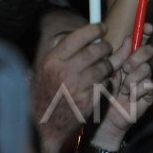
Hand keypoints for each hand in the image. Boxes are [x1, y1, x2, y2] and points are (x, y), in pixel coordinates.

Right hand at [32, 24, 113, 152]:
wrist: (43, 124)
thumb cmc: (46, 93)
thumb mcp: (45, 69)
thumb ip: (61, 52)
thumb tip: (79, 35)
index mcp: (52, 61)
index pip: (77, 37)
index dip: (94, 29)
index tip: (102, 27)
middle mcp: (65, 72)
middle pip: (95, 51)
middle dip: (106, 47)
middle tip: (107, 47)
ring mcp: (78, 87)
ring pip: (104, 67)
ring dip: (109, 65)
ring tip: (105, 66)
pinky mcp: (88, 100)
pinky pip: (105, 83)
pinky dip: (107, 81)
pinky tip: (101, 82)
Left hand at [93, 27, 152, 144]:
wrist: (102, 119)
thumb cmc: (99, 94)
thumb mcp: (105, 73)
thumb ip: (117, 57)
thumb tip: (128, 39)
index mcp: (126, 59)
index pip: (139, 41)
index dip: (145, 32)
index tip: (146, 27)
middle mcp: (137, 67)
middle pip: (147, 51)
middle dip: (137, 56)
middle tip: (125, 68)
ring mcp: (144, 80)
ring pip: (147, 68)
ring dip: (133, 77)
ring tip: (123, 88)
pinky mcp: (148, 95)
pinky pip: (148, 85)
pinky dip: (137, 90)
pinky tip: (128, 97)